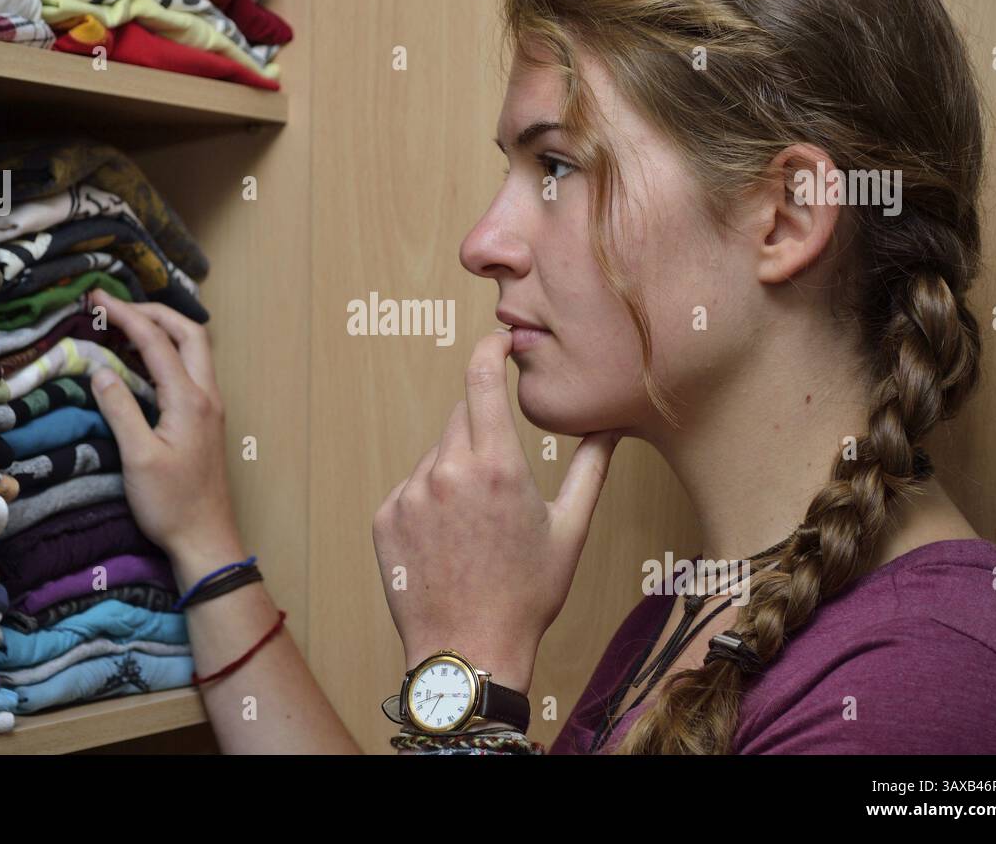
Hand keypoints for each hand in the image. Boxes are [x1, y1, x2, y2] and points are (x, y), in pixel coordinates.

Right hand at [86, 288, 240, 576]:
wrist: (206, 538)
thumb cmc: (171, 504)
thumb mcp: (138, 457)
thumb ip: (120, 409)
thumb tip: (100, 369)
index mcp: (190, 400)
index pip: (156, 341)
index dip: (125, 315)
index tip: (95, 299)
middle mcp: (206, 396)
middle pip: (188, 333)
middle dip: (153, 312)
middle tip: (116, 307)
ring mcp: (210, 408)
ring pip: (193, 352)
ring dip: (162, 332)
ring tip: (124, 326)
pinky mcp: (205, 420)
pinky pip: (189, 372)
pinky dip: (166, 355)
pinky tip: (140, 363)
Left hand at [371, 330, 621, 692]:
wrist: (468, 651)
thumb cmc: (526, 595)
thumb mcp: (570, 530)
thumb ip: (591, 468)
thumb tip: (609, 426)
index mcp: (497, 467)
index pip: (481, 380)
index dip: (488, 351)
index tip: (496, 342)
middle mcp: (447, 471)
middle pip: (461, 417)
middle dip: (482, 430)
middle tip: (501, 480)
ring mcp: (410, 494)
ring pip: (435, 456)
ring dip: (455, 471)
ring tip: (475, 528)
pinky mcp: (385, 516)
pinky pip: (411, 488)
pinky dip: (428, 500)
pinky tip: (447, 541)